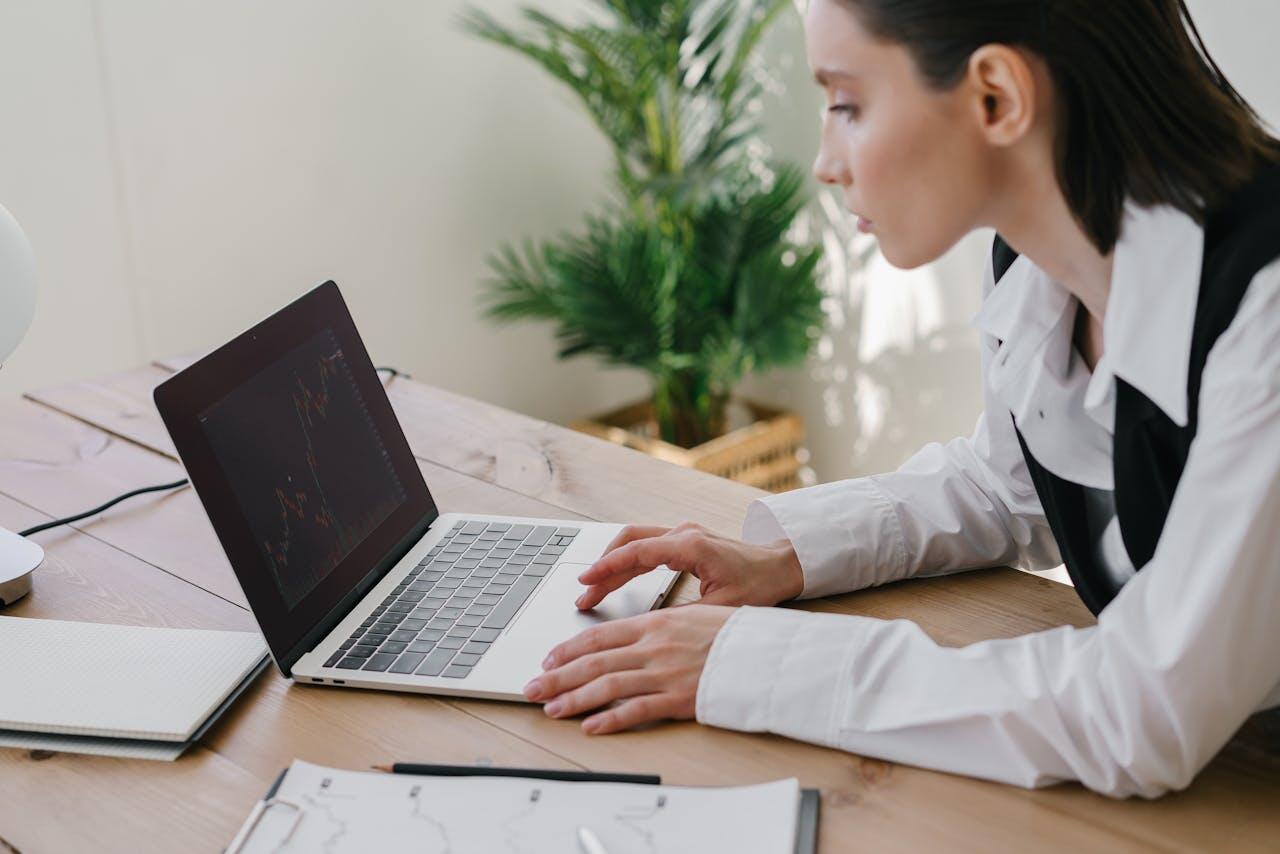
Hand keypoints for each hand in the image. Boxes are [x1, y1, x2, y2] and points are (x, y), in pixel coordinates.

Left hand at [523, 604, 735, 732]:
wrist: (767, 651)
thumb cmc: (736, 633)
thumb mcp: (693, 616)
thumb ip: (660, 627)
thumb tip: (632, 638)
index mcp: (656, 623)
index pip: (601, 636)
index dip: (569, 649)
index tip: (548, 659)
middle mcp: (654, 646)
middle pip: (594, 661)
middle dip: (557, 676)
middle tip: (531, 687)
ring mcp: (665, 673)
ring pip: (607, 686)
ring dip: (574, 698)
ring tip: (551, 708)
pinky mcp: (679, 698)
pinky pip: (637, 710)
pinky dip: (611, 719)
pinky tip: (591, 726)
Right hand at [574, 521, 803, 609]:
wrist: (782, 566)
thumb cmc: (760, 584)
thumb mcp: (721, 607)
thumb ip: (683, 615)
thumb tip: (648, 629)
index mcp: (691, 546)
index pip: (637, 552)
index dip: (608, 567)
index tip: (586, 581)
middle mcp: (683, 534)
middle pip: (629, 542)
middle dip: (603, 566)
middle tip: (583, 591)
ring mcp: (683, 535)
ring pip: (635, 542)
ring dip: (613, 563)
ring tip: (592, 589)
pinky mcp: (685, 541)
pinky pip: (648, 548)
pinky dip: (628, 562)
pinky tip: (616, 580)